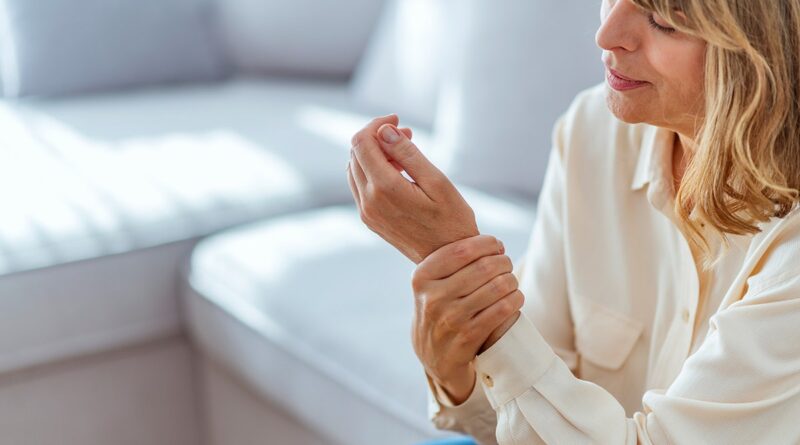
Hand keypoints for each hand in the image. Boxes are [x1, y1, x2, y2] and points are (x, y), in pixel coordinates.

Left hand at [346, 114, 478, 263]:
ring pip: (355, 168)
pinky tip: (396, 172)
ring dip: (374, 153)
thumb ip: (408, 153)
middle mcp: (369, 201)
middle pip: (355, 153)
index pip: (362, 142)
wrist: (448, 260)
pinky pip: (360, 185)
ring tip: (403, 153)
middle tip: (406, 134)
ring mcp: (366, 212)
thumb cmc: (452, 220)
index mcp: (385, 188)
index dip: (376, 124)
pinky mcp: (369, 219)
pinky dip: (373, 170)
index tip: (398, 120)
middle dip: (377, 136)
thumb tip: (384, 131)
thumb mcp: (437, 181)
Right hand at [411, 235, 523, 403]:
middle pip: (484, 266)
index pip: (463, 249)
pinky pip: (502, 310)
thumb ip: (451, 261)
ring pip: (497, 287)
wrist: (434, 356)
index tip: (497, 246)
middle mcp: (433, 297)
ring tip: (511, 282)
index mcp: (422, 277)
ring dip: (512, 280)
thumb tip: (492, 242)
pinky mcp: (467, 338)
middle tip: (506, 264)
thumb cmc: (440, 308)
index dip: (487, 243)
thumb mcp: (431, 284)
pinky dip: (515, 300)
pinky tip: (515, 298)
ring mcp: (450, 319)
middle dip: (503, 262)